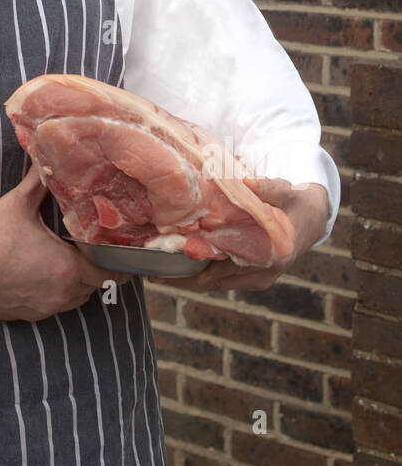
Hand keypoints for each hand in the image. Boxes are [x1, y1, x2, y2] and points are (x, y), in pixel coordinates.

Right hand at [0, 164, 130, 320]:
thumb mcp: (18, 204)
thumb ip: (40, 182)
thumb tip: (50, 160)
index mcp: (66, 269)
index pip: (108, 275)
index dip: (116, 264)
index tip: (118, 254)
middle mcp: (60, 294)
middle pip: (92, 288)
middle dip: (94, 271)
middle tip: (91, 251)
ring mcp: (42, 308)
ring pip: (72, 300)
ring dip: (74, 285)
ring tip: (66, 262)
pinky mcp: (24, 316)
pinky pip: (50, 307)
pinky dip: (52, 294)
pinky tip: (38, 276)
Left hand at [148, 179, 329, 293]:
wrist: (313, 217)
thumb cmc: (294, 202)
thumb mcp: (283, 190)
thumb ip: (265, 188)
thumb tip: (245, 183)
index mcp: (269, 256)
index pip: (222, 267)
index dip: (192, 266)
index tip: (164, 262)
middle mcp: (262, 274)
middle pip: (213, 281)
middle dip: (183, 276)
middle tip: (151, 270)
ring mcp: (258, 279)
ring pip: (215, 282)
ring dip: (190, 276)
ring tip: (158, 269)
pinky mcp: (253, 277)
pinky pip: (222, 278)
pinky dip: (203, 271)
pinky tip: (181, 262)